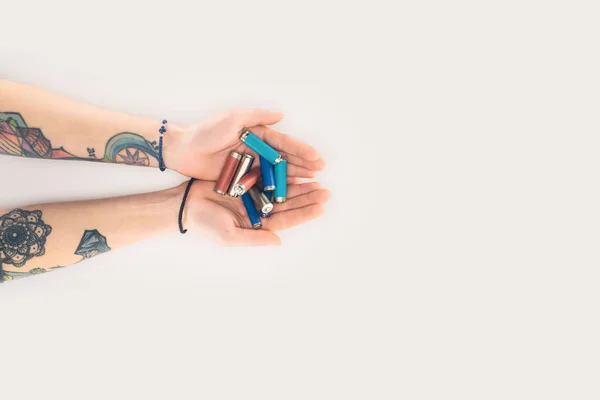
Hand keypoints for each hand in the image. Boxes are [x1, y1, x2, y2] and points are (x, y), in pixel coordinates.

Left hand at [164, 110, 325, 179]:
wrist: (184, 151)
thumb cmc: (206, 132)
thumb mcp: (232, 119)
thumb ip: (256, 116)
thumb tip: (281, 115)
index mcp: (256, 134)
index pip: (283, 143)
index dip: (300, 150)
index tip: (316, 157)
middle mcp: (256, 149)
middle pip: (284, 158)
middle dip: (303, 164)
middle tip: (320, 172)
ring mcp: (250, 164)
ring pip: (277, 172)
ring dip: (295, 176)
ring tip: (311, 182)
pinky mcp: (242, 177)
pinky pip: (263, 183)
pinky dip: (277, 187)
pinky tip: (291, 192)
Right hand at [182, 180, 329, 245]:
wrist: (186, 203)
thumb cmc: (205, 222)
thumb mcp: (229, 236)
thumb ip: (255, 238)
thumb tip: (279, 241)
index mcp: (258, 225)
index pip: (286, 220)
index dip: (304, 214)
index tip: (321, 208)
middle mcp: (260, 211)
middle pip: (289, 204)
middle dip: (308, 198)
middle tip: (326, 191)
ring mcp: (255, 195)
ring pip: (282, 190)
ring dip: (299, 186)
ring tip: (316, 180)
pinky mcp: (248, 181)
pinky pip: (269, 177)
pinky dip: (282, 174)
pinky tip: (295, 170)